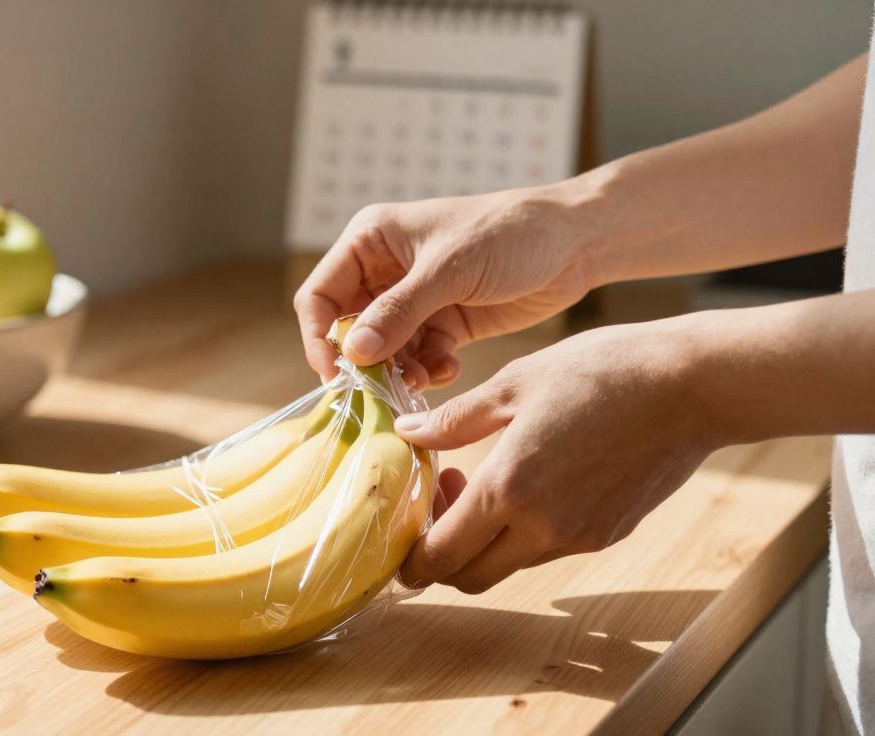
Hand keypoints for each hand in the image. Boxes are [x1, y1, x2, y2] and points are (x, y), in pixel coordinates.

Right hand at [294, 186, 599, 387]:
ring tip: (425, 378)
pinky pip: (417, 358)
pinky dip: (427, 370)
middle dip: (364, 360)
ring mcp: (414, 299)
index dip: (319, 336)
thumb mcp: (448, 270)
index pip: (320, 294)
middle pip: (347, 328)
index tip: (335, 374)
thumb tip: (351, 352)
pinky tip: (449, 368)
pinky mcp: (443, 323)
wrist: (575, 242)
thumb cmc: (509, 233)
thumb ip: (398, 312)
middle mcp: (384, 270)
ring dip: (398, 370)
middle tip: (382, 387)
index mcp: (371, 241)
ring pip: (383, 350)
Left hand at [395, 317, 720, 592]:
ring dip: (482, 541)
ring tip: (482, 482)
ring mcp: (578, 537)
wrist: (692, 385)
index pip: (440, 557)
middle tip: (440, 499)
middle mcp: (542, 528)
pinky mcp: (607, 534)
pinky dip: (521, 533)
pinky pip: (545, 549)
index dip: (410, 558)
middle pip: (468, 577)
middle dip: (440, 553)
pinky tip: (526, 483)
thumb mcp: (515, 382)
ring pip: (507, 565)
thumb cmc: (603, 371)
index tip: (401, 530)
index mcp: (509, 490)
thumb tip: (407, 434)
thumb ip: (456, 419)